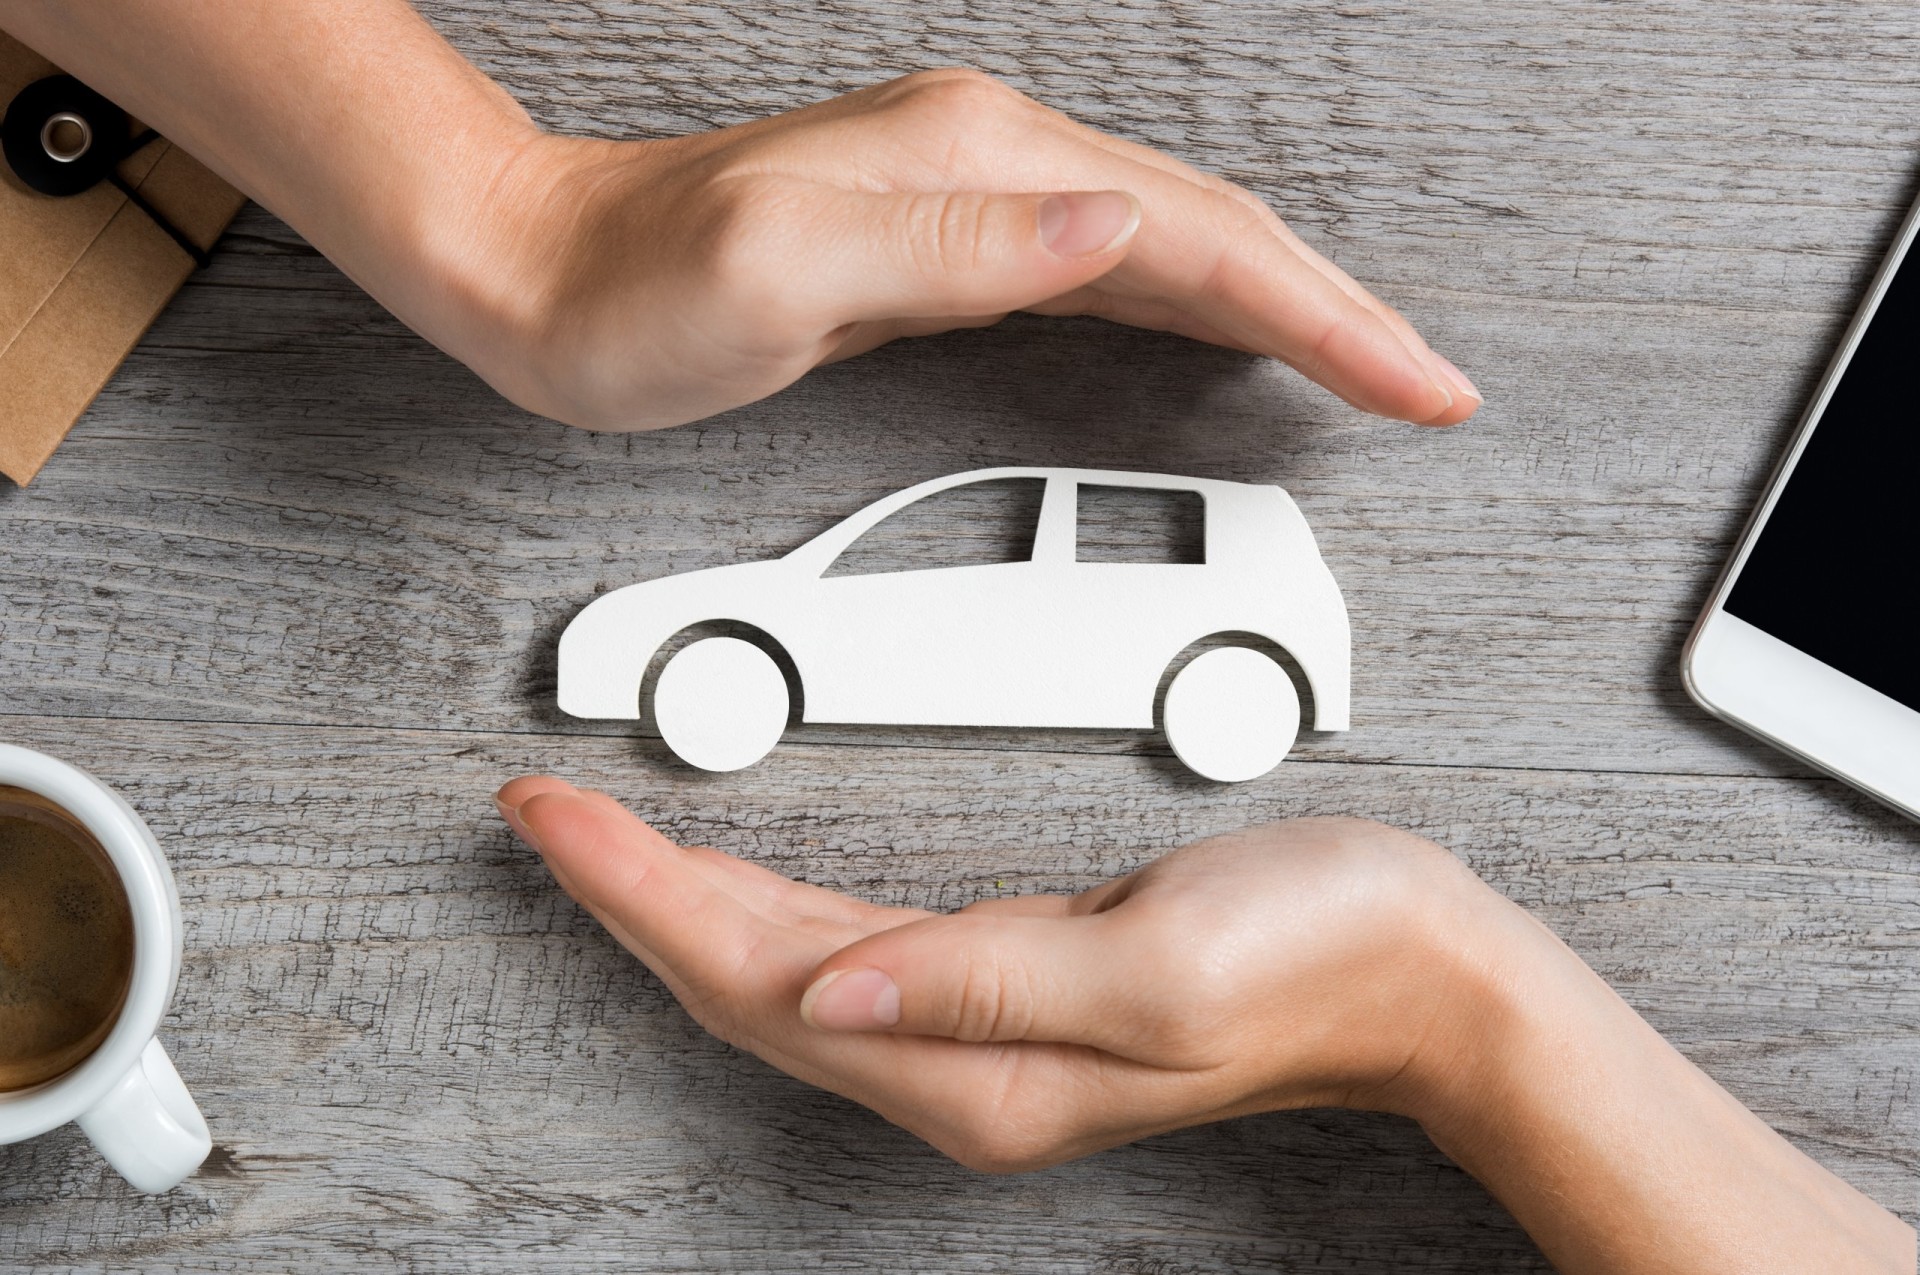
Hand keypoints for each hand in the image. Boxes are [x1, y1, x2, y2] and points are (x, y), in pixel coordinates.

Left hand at [1, 4, 1478, 432]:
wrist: (535, 271)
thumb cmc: (631, 292)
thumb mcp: (783, 268)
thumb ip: (956, 246)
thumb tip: (1117, 230)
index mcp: (981, 165)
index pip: (1199, 239)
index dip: (1322, 315)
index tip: (1413, 379)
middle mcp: (993, 164)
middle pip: (1213, 233)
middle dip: (1335, 309)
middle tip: (1425, 384)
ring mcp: (972, 201)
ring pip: (1173, 252)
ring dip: (1279, 307)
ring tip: (1362, 366)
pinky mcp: (946, 247)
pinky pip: (1110, 277)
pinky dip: (1190, 312)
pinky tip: (1215, 339)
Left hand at [494, 777, 1912, 1272]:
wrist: (1423, 973)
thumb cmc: (1319, 955)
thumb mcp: (1159, 964)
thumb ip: (986, 983)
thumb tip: (829, 987)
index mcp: (977, 1068)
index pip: (754, 977)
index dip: (640, 896)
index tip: (556, 817)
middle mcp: (957, 1067)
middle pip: (740, 980)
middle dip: (629, 895)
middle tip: (542, 811)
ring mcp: (977, 1036)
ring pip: (777, 966)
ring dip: (678, 900)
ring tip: (599, 835)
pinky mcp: (1003, 988)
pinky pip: (838, 949)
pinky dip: (759, 903)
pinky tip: (730, 875)